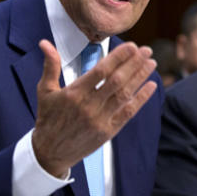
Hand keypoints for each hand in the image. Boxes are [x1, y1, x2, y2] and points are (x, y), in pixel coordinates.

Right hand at [31, 39, 157, 176]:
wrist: (50, 152)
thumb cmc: (48, 118)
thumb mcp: (45, 91)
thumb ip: (50, 65)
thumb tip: (44, 43)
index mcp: (74, 93)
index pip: (101, 71)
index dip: (118, 57)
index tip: (131, 46)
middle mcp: (88, 106)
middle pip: (117, 80)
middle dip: (134, 63)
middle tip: (146, 50)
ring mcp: (100, 120)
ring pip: (125, 95)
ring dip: (140, 77)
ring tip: (151, 63)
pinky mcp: (108, 132)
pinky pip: (128, 112)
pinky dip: (141, 99)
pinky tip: (151, 86)